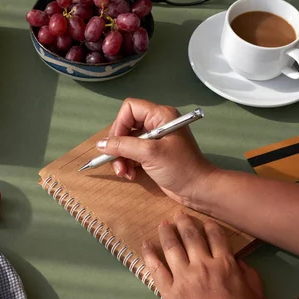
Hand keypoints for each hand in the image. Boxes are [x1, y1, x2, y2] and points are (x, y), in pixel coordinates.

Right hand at [96, 98, 216, 211]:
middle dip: (118, 146)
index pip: (130, 109)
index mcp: (160, 115)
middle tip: (117, 164)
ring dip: (121, 158)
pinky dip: (128, 164)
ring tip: (124, 173)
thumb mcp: (149, 154)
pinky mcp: (153, 153)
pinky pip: (133, 153)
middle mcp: (157, 123)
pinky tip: (131, 175)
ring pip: (127, 142)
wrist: (198, 189)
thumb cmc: (180, 168)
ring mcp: (155, 139)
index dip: (119, 125)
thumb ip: (123, 146)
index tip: (116, 144)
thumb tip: (100, 144)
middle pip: (126, 127)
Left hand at [142, 213, 265, 298]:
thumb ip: (250, 275)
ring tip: (163, 223)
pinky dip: (148, 254)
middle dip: (184, 222)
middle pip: (191, 236)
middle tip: (178, 214)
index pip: (216, 236)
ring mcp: (183, 278)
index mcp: (226, 266)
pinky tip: (145, 244)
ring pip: (171, 247)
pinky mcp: (168, 292)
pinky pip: (155, 268)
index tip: (203, 220)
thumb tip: (240, 261)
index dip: (208, 225)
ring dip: (166, 232)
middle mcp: (203, 266)